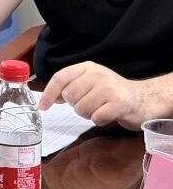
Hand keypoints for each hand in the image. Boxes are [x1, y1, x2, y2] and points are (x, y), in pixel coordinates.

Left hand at [39, 61, 158, 129]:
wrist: (144, 99)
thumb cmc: (113, 92)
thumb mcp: (90, 83)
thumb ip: (71, 86)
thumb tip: (51, 97)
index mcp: (87, 68)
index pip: (60, 78)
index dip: (49, 93)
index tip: (43, 106)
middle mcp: (97, 75)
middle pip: (69, 96)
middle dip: (75, 105)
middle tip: (90, 104)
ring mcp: (108, 89)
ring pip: (81, 109)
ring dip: (88, 114)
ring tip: (100, 108)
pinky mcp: (119, 104)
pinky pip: (96, 118)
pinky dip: (99, 120)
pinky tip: (108, 114)